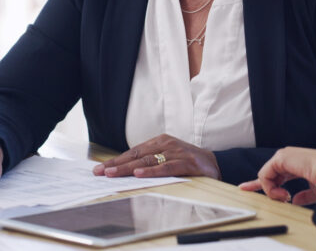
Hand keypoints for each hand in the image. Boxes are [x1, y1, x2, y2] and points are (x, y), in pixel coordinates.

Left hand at [92, 134, 220, 178]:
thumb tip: (127, 170)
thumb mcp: (167, 157)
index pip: (133, 152)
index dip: (116, 160)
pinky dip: (152, 171)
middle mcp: (165, 144)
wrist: (216, 163)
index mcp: (159, 141)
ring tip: (112, 173)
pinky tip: (139, 174)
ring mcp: (176, 152)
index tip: (100, 168)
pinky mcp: (186, 162)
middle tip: (100, 172)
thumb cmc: (188, 161)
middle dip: (116, 165)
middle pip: (136, 156)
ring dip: (128, 168)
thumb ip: (151, 161)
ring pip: (148, 161)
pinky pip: (166, 167)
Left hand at [238, 147, 315, 205]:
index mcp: (297, 165)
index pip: (277, 174)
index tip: (253, 188)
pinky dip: (270, 187)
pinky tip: (283, 194)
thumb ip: (304, 195)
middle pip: (267, 172)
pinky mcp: (280, 158)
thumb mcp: (315, 191)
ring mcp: (284, 156)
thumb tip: (294, 201)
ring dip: (272, 191)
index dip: (267, 183)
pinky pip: (265, 175)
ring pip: (266, 176)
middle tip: (244, 188)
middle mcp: (289, 158)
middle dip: (256, 183)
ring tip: (284, 198)